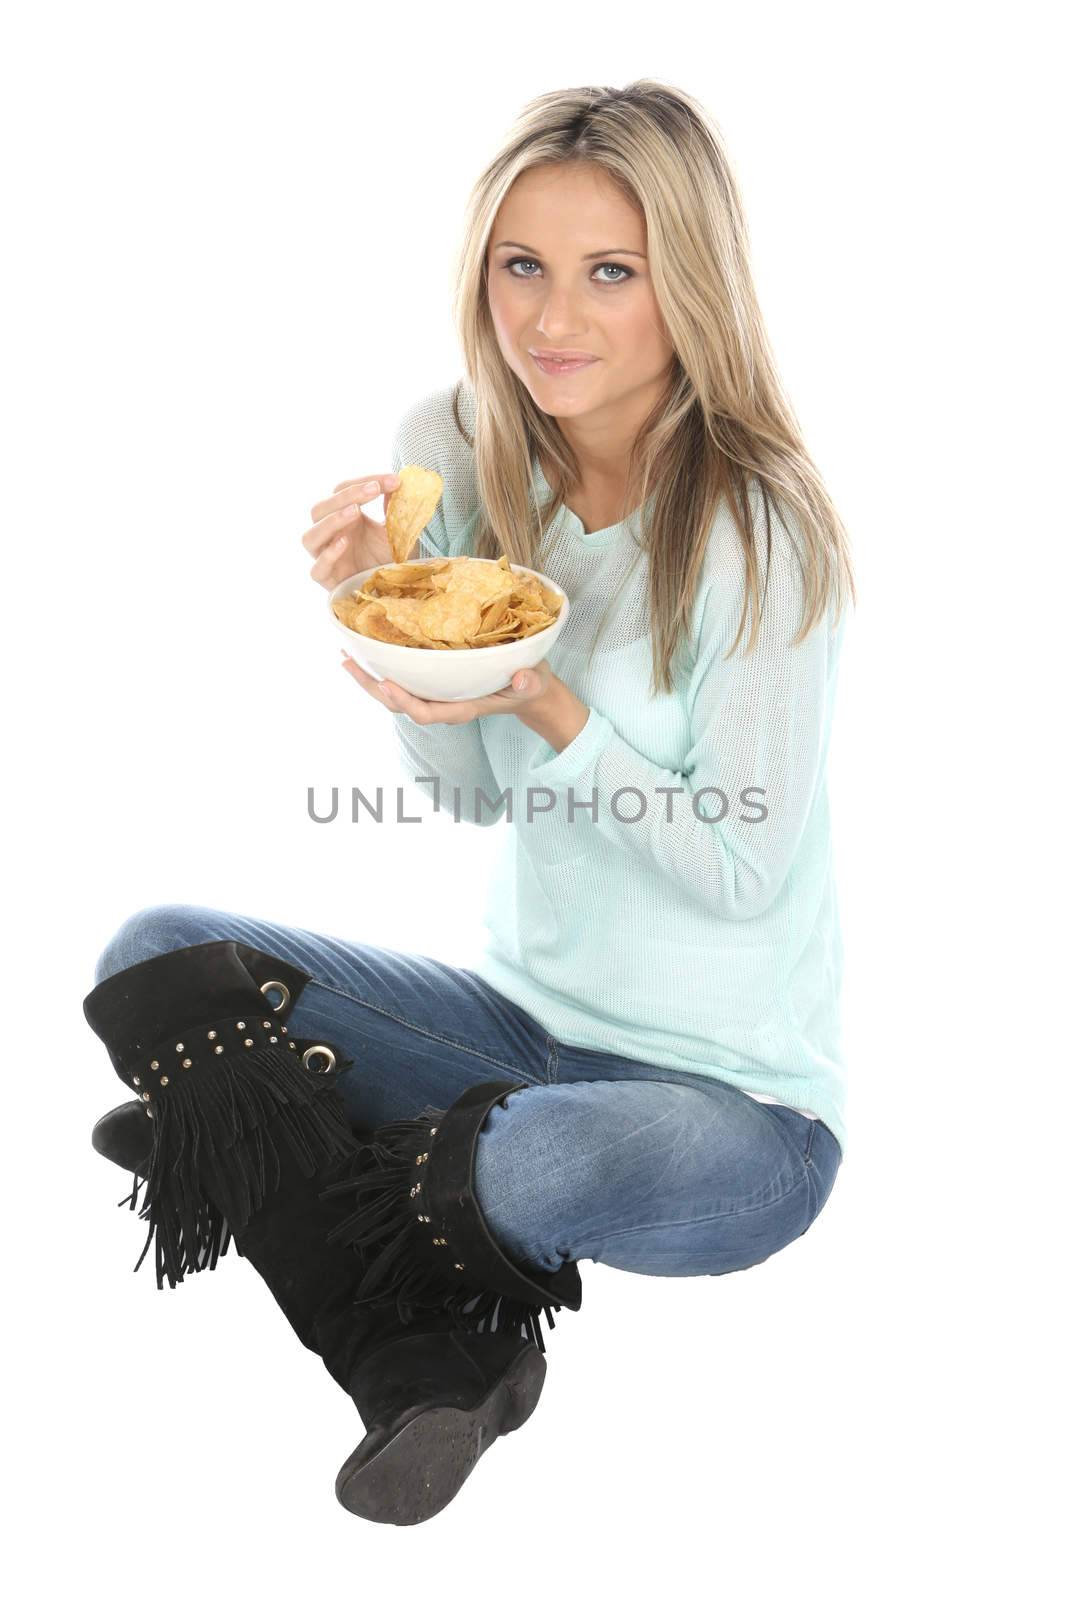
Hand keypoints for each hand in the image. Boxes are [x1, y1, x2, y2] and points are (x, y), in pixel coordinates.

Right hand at [302, 473, 401, 588]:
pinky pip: (317, 568)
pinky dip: (328, 555)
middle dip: (346, 496)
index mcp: (344, 518)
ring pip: (310, 536)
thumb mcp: (396, 530)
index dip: (364, 482)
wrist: (396, 591)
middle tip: (373, 489)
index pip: (342, 491)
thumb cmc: (390, 559)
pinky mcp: (328, 581)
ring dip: (331, 521)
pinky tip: (344, 543)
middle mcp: (330, 535)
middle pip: (320, 509)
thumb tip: (397, 482)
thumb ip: (393, 508)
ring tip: (355, 512)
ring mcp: (325, 558)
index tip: (394, 480)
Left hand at [340, 653, 557, 724]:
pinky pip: (403, 681)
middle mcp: (444, 704)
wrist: (528, 690)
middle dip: (373, 687)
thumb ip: (529, 682)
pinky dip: (383, 668)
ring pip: (396, 694)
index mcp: (463, 707)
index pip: (427, 713)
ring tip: (347, 657)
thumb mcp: (534, 682)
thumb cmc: (529, 684)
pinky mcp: (434, 684)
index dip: (404, 701)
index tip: (386, 683)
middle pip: (400, 705)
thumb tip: (521, 679)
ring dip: (370, 678)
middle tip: (348, 663)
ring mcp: (437, 695)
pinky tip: (368, 651)